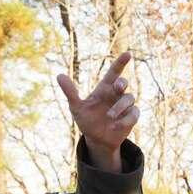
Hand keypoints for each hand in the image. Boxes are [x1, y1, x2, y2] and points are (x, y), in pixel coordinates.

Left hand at [57, 51, 137, 170]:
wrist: (96, 140)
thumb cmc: (87, 120)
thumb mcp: (76, 107)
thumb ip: (70, 92)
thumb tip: (59, 75)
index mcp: (104, 89)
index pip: (114, 72)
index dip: (120, 63)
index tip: (127, 54)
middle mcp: (116, 95)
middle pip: (123, 83)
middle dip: (122, 83)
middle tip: (117, 87)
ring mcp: (125, 106)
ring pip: (129, 99)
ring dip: (120, 107)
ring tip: (109, 116)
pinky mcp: (131, 118)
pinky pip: (134, 114)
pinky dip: (125, 120)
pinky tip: (114, 126)